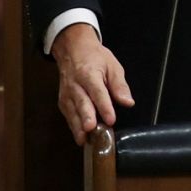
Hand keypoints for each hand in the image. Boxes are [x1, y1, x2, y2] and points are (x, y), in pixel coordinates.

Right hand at [53, 23, 132, 145]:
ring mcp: (66, 93)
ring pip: (72, 111)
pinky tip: (79, 136)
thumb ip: (120, 85)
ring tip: (83, 140)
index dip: (104, 107)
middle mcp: (75, 85)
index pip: (98, 92)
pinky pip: (68, 114)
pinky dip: (72, 126)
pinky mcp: (62, 100)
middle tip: (91, 129)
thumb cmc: (96, 58)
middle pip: (82, 103)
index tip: (111, 119)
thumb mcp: (113, 66)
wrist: (73, 50)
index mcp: (89, 74)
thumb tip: (128, 102)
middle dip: (86, 117)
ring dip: (77, 126)